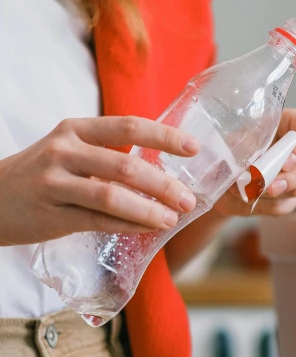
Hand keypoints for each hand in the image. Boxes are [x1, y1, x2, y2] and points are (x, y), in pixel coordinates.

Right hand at [0, 116, 199, 245]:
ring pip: (112, 196)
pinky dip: (128, 226)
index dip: (164, 137)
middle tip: (188, 198)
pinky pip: (99, 221)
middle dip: (163, 184)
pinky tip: (147, 230)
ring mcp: (56, 183)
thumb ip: (107, 154)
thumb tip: (162, 169)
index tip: (194, 148)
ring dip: (149, 209)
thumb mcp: (69, 151)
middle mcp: (64, 151)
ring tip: (172, 218)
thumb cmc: (41, 175)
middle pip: (125, 165)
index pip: (128, 126)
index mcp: (75, 129)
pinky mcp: (52, 216)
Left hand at [214, 108, 295, 216]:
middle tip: (270, 185)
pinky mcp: (290, 197)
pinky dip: (264, 204)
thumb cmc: (233, 149)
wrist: (223, 175)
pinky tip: (249, 196)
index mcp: (291, 126)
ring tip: (247, 188)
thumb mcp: (237, 139)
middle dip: (292, 178)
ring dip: (270, 193)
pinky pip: (284, 206)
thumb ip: (248, 145)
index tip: (287, 160)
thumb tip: (255, 161)